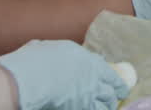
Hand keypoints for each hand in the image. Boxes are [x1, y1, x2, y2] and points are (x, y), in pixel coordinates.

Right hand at [0, 40, 128, 109]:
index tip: (115, 81)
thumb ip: (52, 51)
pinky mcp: (83, 106)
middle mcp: (93, 75)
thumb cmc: (34, 60)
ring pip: (107, 101)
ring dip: (109, 104)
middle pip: (111, 86)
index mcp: (86, 58)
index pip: (106, 69)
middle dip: (116, 92)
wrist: (32, 78)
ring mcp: (89, 92)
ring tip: (110, 106)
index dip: (112, 77)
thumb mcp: (46, 47)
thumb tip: (40, 48)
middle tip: (118, 95)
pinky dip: (98, 109)